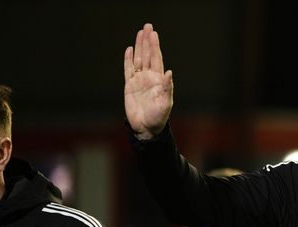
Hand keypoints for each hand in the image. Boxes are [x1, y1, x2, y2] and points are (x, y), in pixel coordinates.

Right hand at [124, 23, 173, 139]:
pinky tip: (129, 50)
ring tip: (139, 33)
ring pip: (138, 59)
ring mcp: (139, 81)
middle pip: (148, 55)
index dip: (155, 46)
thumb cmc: (158, 117)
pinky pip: (128, 70)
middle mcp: (149, 78)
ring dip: (139, 46)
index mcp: (159, 80)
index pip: (157, 59)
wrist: (146, 128)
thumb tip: (169, 72)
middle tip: (147, 27)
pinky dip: (128, 60)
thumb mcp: (165, 103)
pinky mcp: (129, 86)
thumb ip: (167, 87)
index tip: (154, 34)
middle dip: (147, 41)